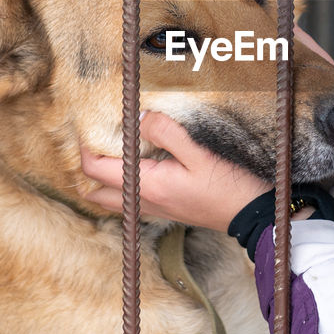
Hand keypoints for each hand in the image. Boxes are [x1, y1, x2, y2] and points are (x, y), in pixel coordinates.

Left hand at [80, 111, 268, 232]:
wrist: (248, 215)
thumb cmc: (226, 186)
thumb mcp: (198, 153)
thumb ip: (165, 132)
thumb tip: (140, 118)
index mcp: (145, 185)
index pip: (95, 170)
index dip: (86, 147)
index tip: (91, 126)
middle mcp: (142, 201)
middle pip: (94, 190)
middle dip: (88, 167)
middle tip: (98, 141)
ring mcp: (152, 209)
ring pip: (109, 199)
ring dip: (102, 179)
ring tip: (113, 152)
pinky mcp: (163, 210)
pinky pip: (128, 201)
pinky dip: (120, 186)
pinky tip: (136, 167)